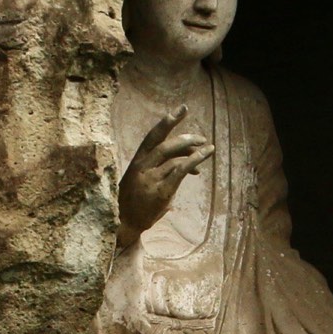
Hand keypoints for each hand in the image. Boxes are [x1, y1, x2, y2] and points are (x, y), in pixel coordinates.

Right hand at [117, 107, 210, 244]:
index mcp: (137, 161)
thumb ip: (160, 167)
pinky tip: (203, 158)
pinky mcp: (160, 191)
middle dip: (185, 138)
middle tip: (201, 138)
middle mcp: (142, 167)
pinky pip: (179, 171)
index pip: (152, 136)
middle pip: (165, 144)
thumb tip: (188, 160)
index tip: (182, 110)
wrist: (124, 223)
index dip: (167, 122)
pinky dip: (193, 162)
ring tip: (207, 150)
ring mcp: (150, 179)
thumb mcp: (143, 179)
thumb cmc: (136, 201)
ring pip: (175, 157)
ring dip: (194, 152)